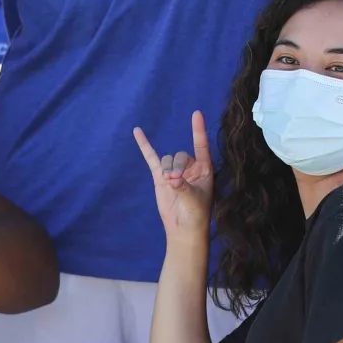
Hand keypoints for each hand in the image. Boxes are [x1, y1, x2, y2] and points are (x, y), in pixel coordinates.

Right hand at [134, 111, 213, 244]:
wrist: (184, 229)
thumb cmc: (196, 214)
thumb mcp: (194, 199)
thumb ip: (183, 185)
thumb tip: (169, 177)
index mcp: (204, 169)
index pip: (201, 145)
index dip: (199, 130)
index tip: (196, 114)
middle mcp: (190, 168)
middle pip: (180, 156)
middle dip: (177, 166)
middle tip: (176, 180)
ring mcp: (174, 171)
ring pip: (167, 161)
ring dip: (167, 170)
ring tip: (170, 183)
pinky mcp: (161, 177)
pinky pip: (152, 159)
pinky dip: (145, 146)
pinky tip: (138, 132)